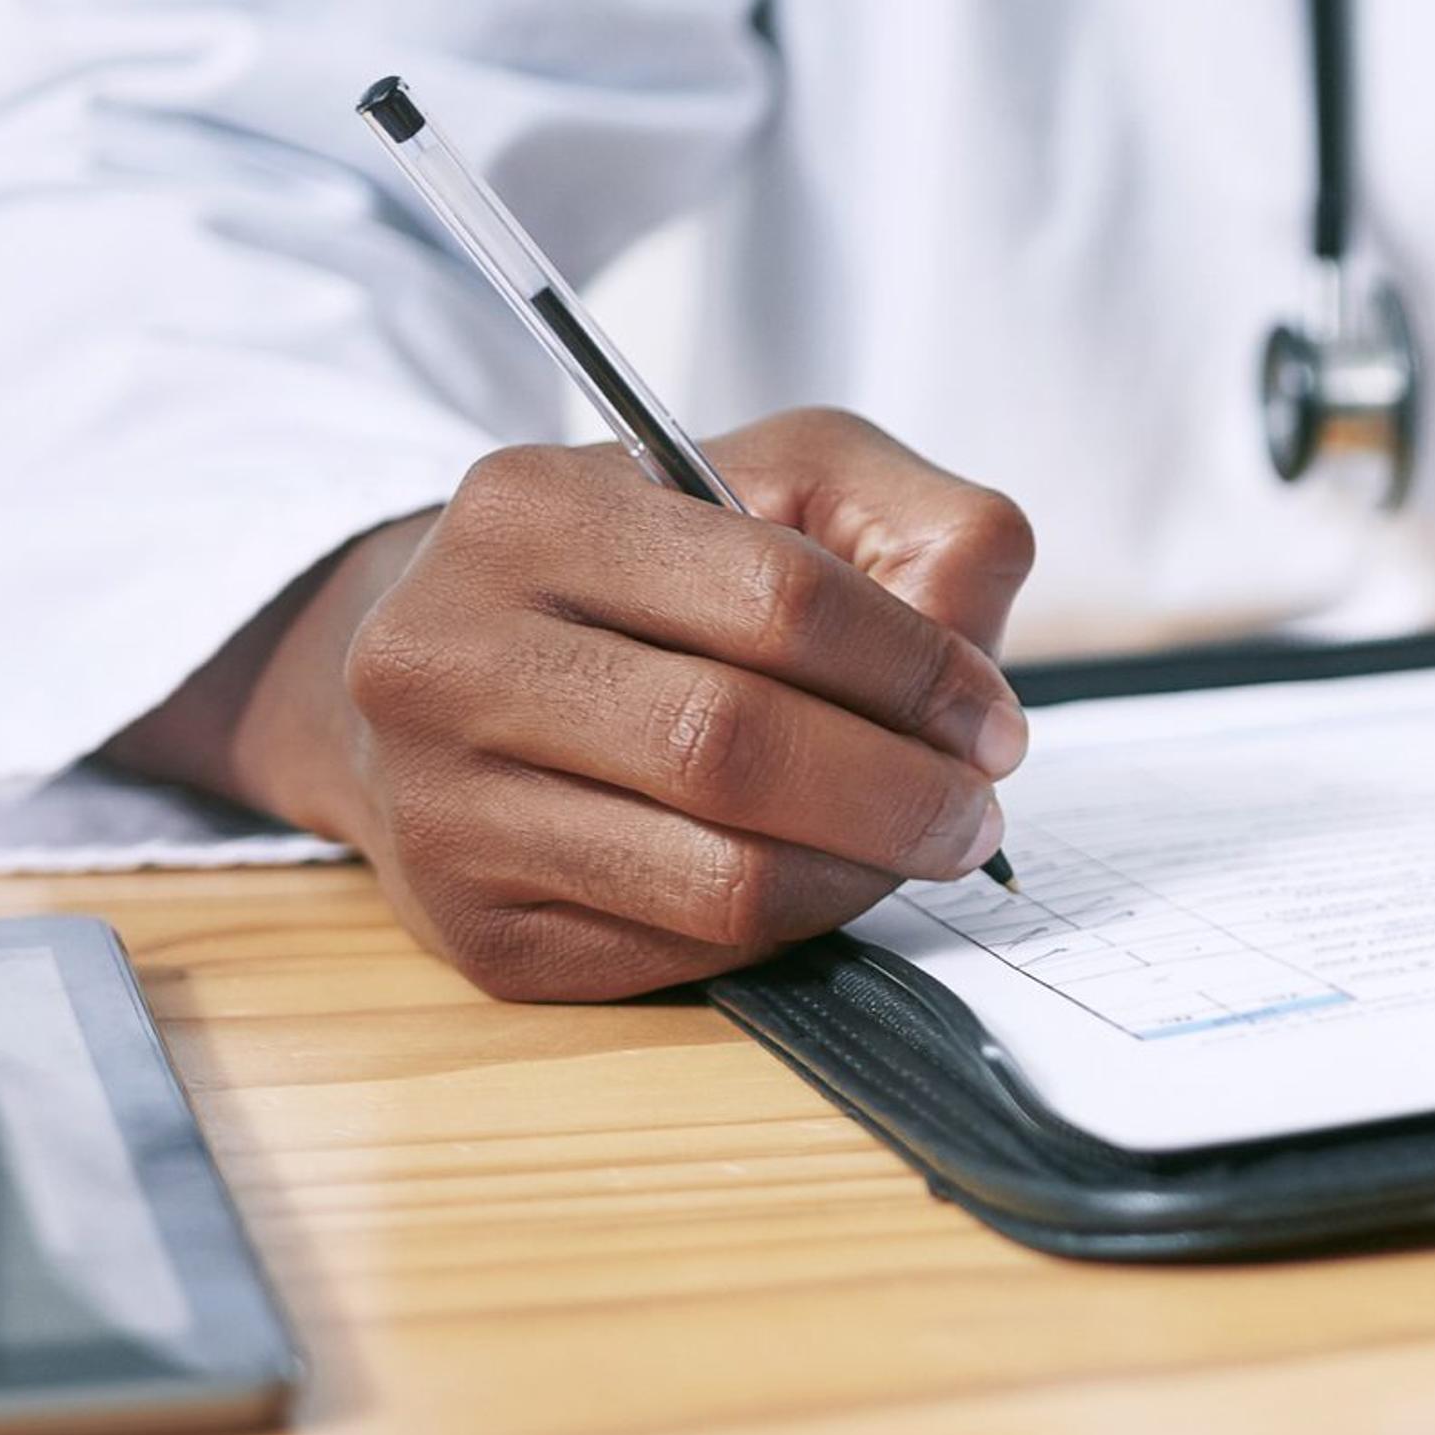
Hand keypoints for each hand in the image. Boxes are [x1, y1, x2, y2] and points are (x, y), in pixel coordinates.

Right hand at [114, 409, 1035, 1001]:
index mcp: (530, 509)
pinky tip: (812, 879)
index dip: (919, 670)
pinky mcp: (479, 930)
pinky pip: (684, 953)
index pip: (778, 598)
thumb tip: (974, 641)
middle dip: (902, 791)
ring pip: (718, 876)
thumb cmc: (652, 576)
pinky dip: (789, 927)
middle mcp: (448, 655)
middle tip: (975, 811)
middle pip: (734, 745)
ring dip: (861, 872)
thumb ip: (912, 519)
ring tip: (914, 845)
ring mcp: (444, 805)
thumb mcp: (783, 482)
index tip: (990, 719)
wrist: (457, 681)